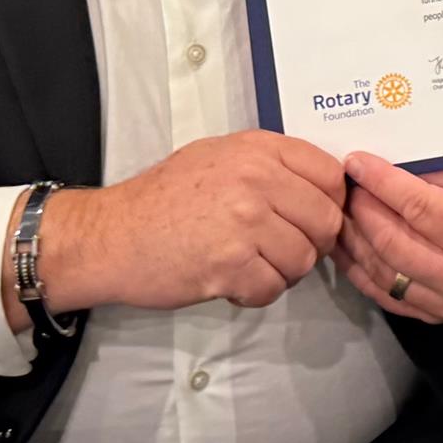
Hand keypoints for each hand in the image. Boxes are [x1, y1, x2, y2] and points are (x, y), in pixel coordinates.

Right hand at [14, 130, 345, 324]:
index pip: (331, 175)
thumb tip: (318, 185)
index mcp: (258, 150)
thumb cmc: (163, 198)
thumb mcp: (218, 156)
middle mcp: (256, 180)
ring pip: (303, 260)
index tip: (314, 217)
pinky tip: (233, 282)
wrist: (111, 235)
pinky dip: (256, 293)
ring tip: (253, 265)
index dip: (331, 202)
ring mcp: (244, 223)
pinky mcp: (229, 266)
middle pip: (325, 221)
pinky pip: (272, 288)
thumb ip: (269, 164)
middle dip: (312, 243)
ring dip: (284, 272)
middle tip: (284, 250)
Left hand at [333, 155, 442, 323]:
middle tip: (343, 180)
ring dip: (353, 237)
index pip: (416, 207)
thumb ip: (437, 174)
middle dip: (360, 207)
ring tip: (338, 206)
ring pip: (381, 271)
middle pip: (391, 241)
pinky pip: (386, 294)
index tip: (356, 160)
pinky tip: (347, 243)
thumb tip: (386, 164)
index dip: (380, 181)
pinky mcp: (437, 315)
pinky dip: (360, 268)